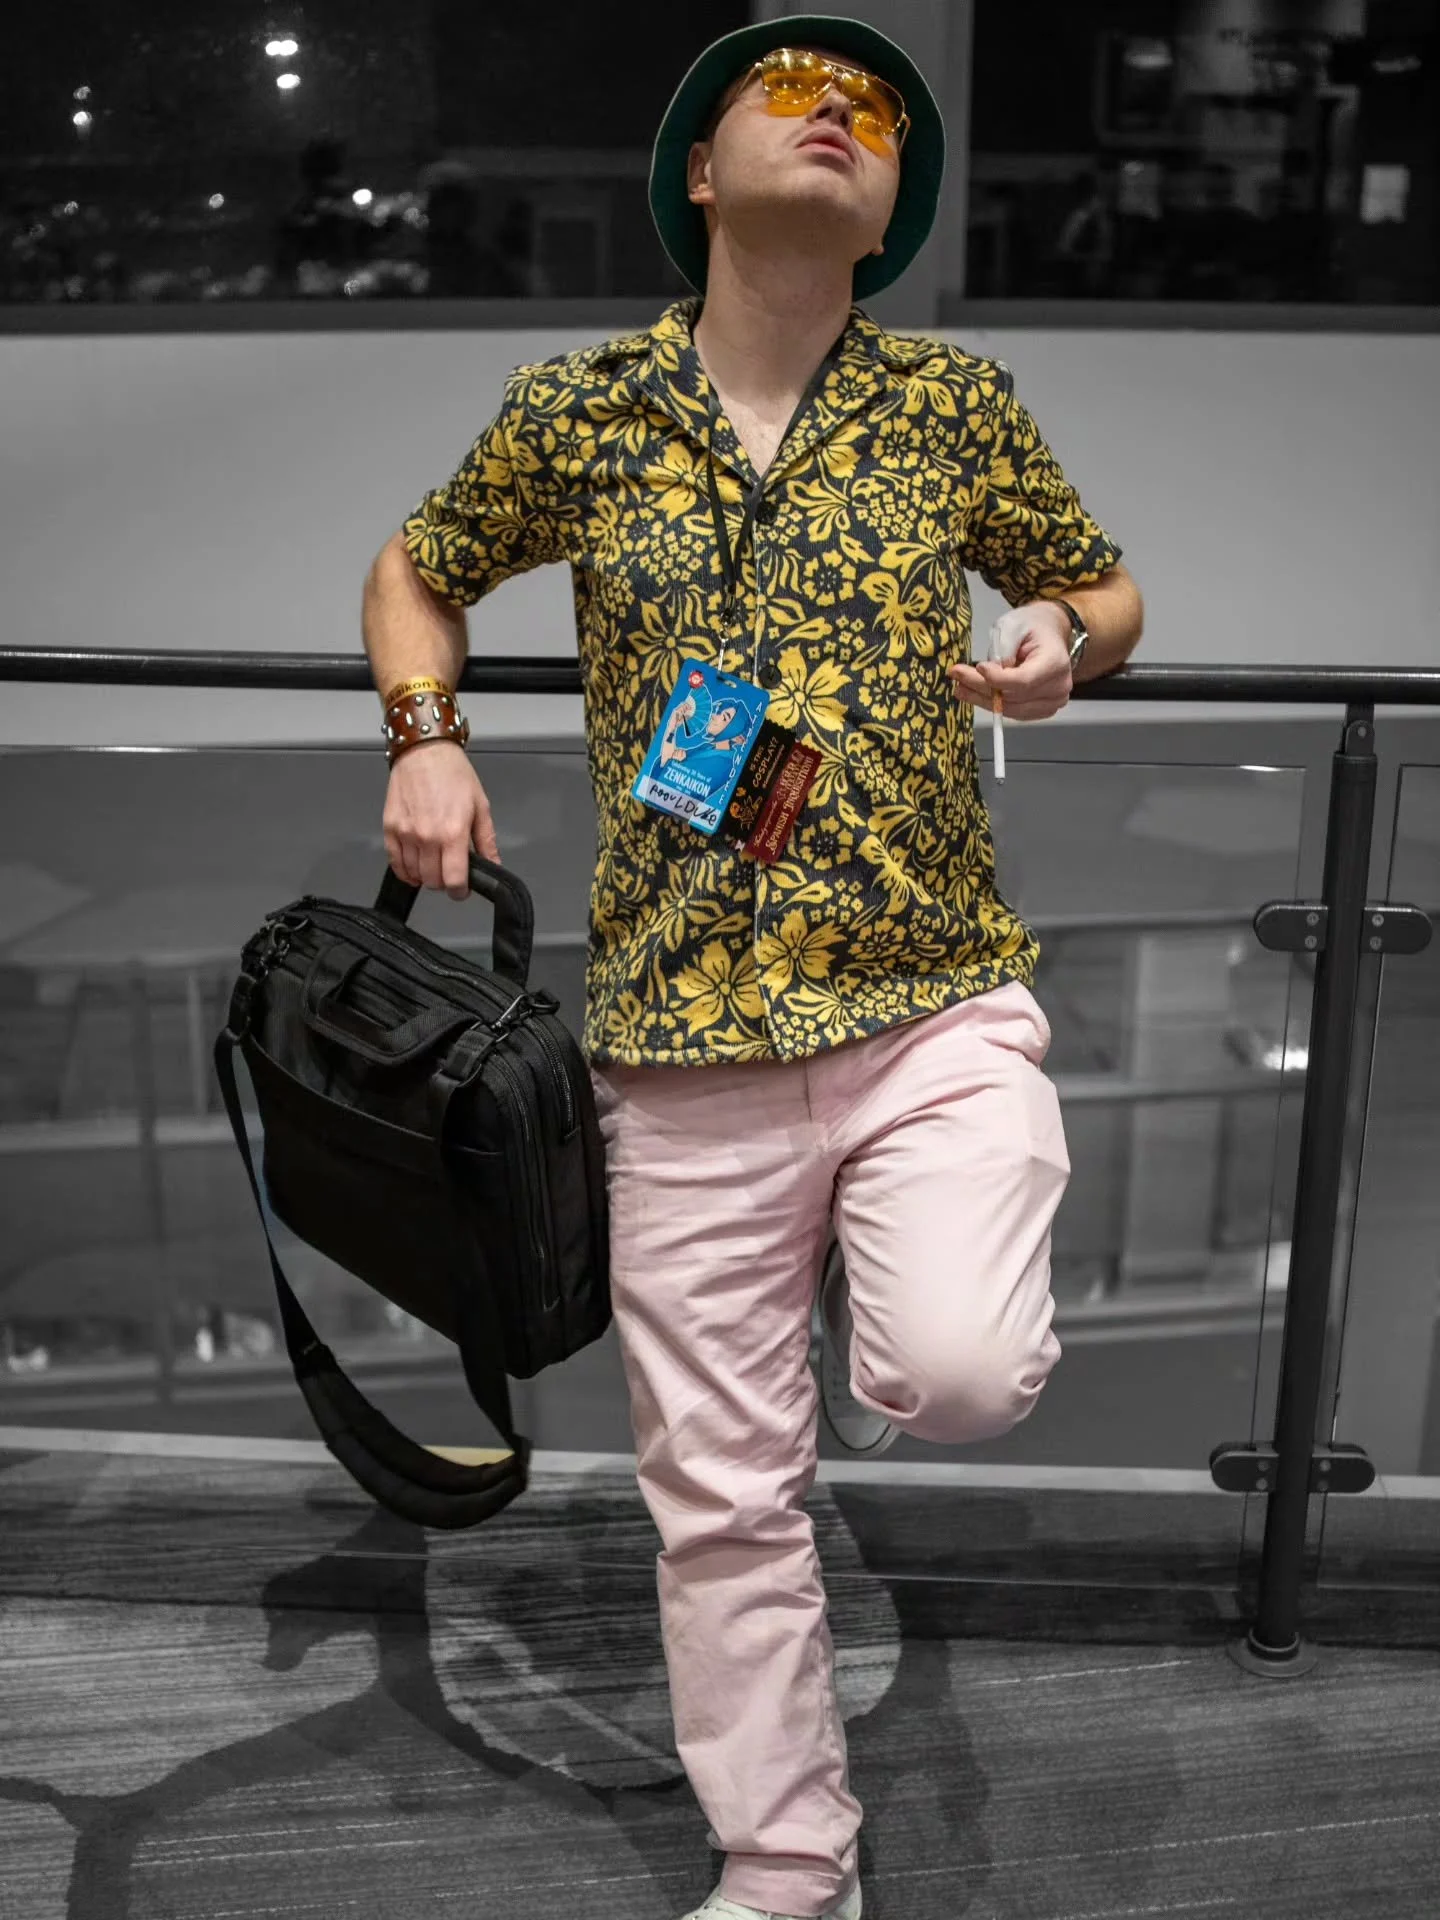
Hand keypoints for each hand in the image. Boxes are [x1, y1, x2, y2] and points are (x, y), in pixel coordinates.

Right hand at [382, 740, 497, 899]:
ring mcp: (406, 834)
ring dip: (425, 876)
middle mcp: (427, 837)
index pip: (453, 880)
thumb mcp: (480, 806)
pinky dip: (405, 870)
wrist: (424, 752)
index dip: (460, 891)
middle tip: (450, 871)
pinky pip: (395, 863)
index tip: (462, 889)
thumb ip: (486, 841)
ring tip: (434, 864)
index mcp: (453, 832)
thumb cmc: (453, 774)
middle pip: (433, 881)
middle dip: (444, 882)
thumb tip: (494, 866)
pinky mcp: (390, 829)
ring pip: (414, 874)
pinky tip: (414, 866)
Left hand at [946, 602, 1073, 720]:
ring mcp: (1053, 701)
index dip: (998, 679)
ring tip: (960, 687)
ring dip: (982, 699)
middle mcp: (1059, 686)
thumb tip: (987, 674)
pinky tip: (975, 693)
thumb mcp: (1013, 626)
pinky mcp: (1042, 710)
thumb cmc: (1031, 627)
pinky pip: (1013, 712)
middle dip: (981, 687)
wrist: (1047, 634)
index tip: (978, 667)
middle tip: (957, 676)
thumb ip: (1003, 649)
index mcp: (1056, 662)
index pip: (1023, 680)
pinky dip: (993, 704)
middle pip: (1014, 697)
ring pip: (1011, 709)